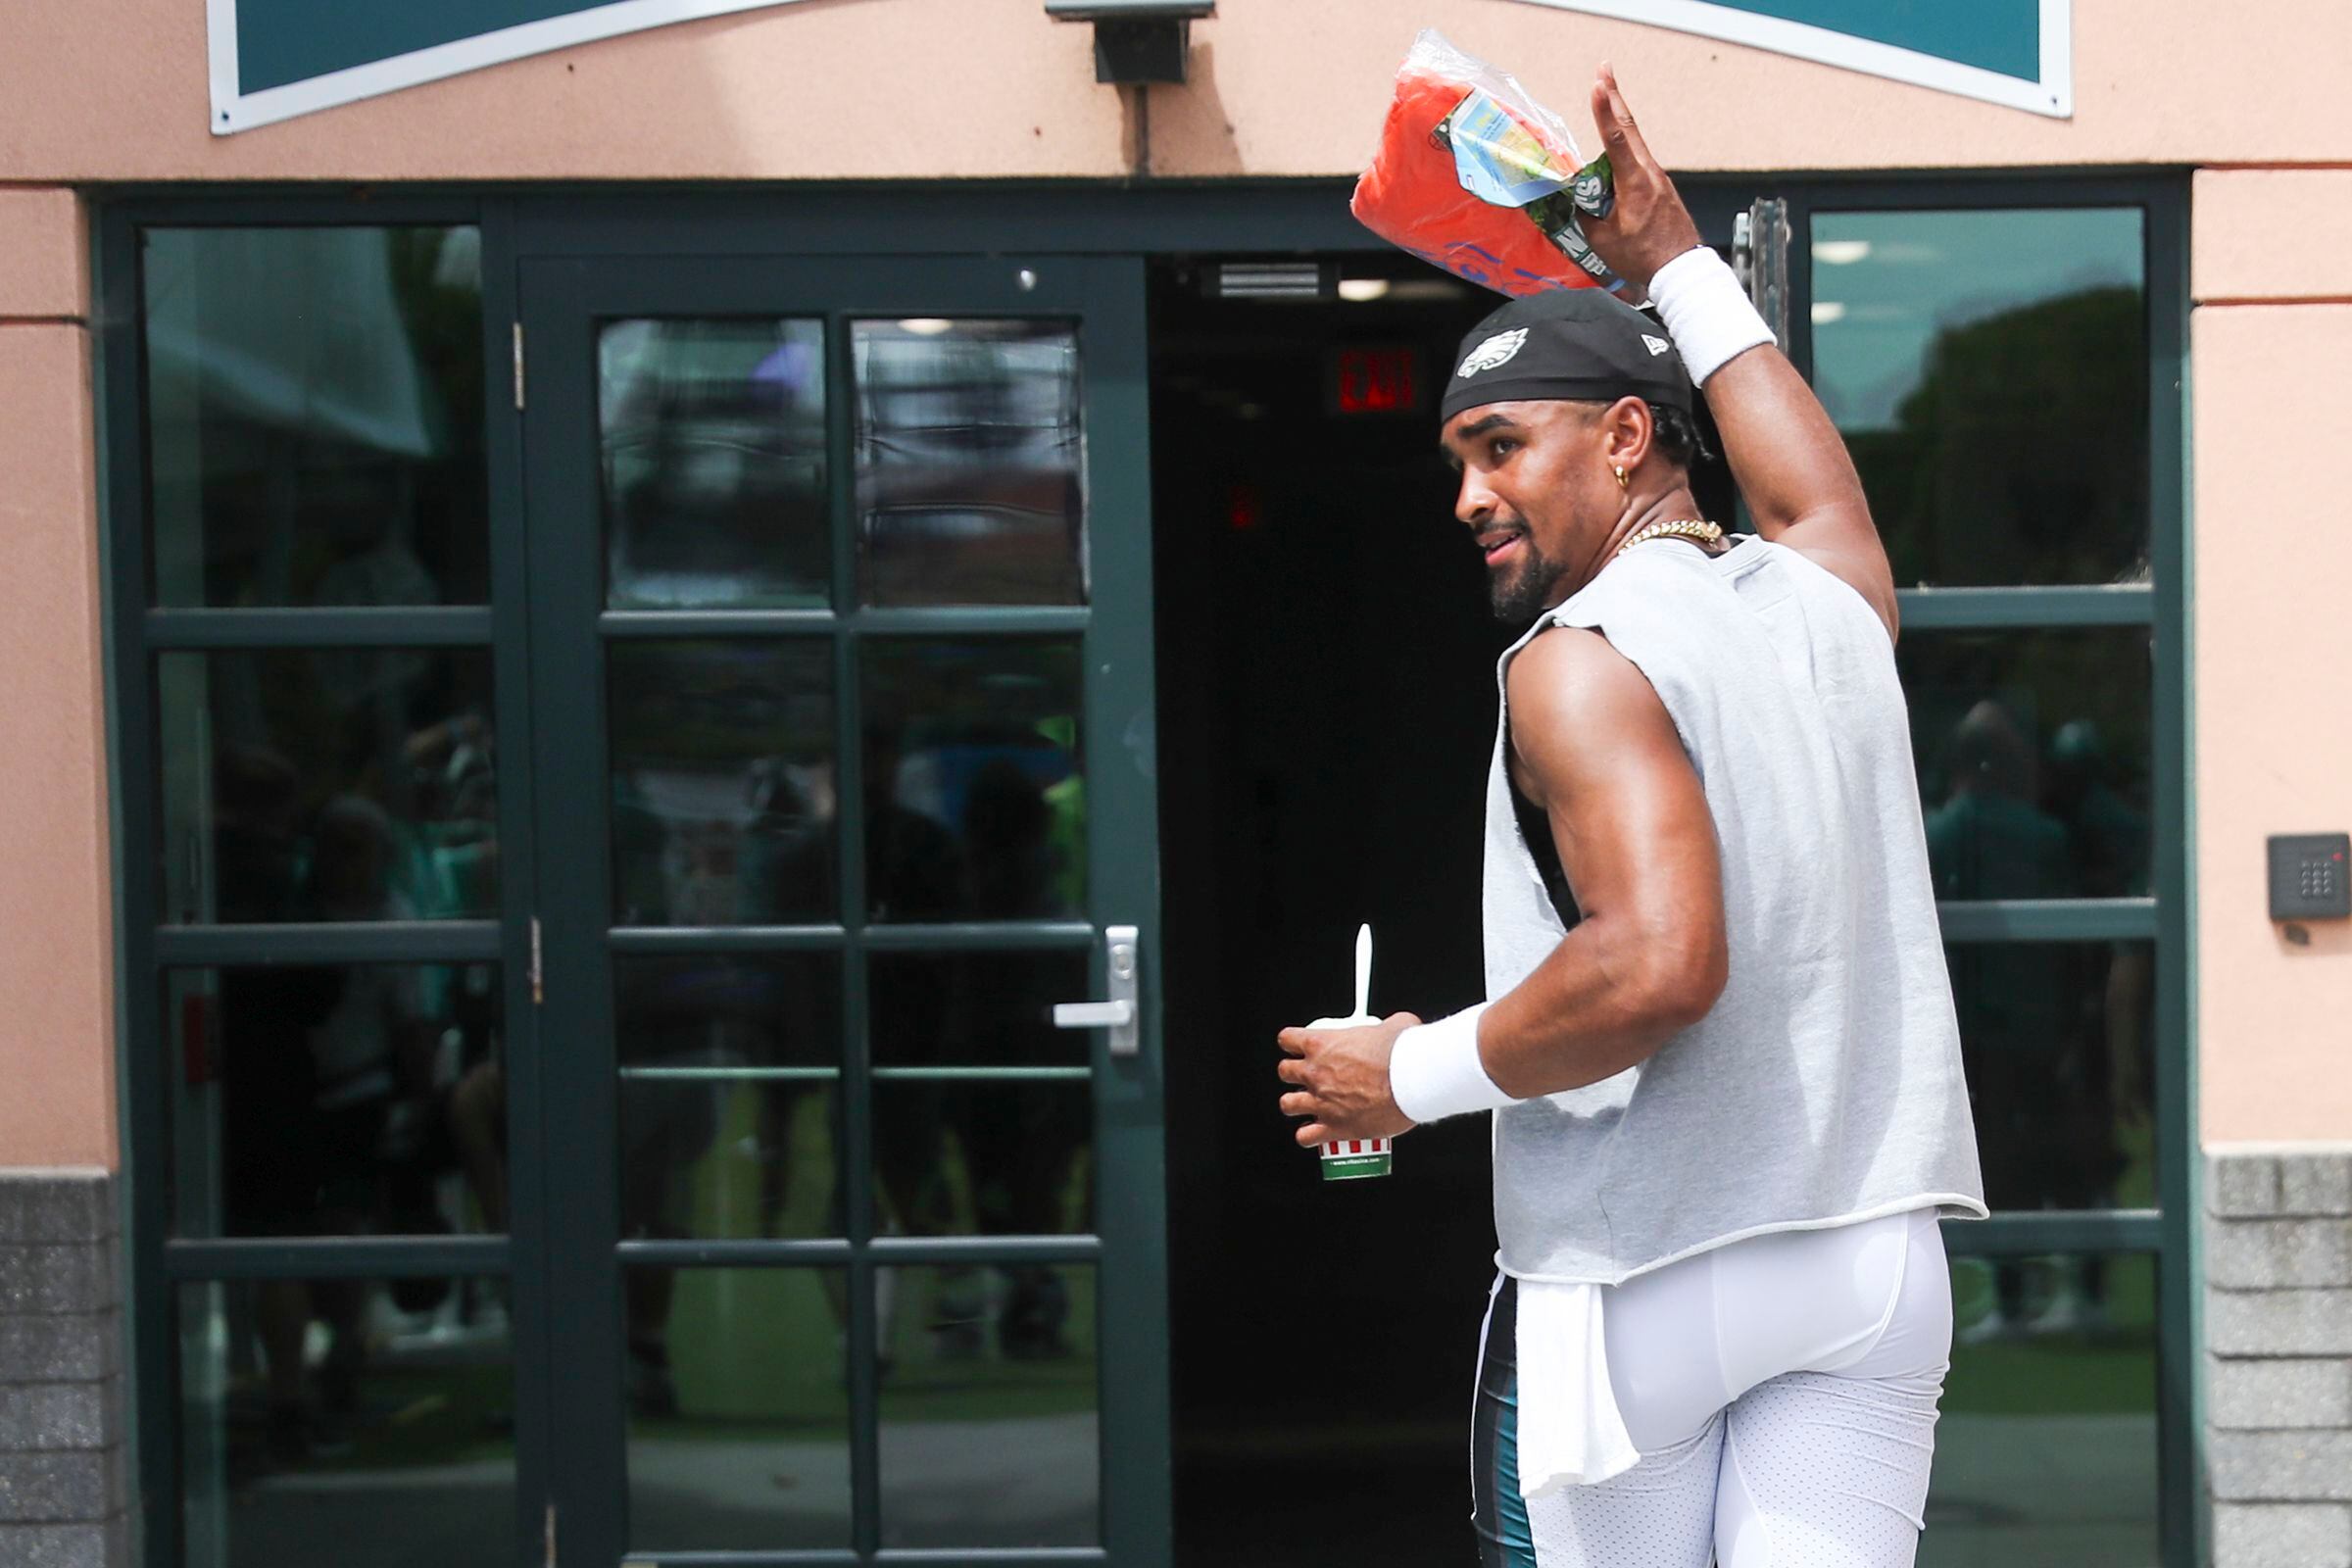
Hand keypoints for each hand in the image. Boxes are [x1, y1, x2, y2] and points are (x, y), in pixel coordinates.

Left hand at [1276, 1012, 1422, 1146]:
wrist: (1414, 1082)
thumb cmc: (1402, 1054)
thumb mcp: (1393, 1026)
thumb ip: (1385, 1025)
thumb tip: (1394, 1026)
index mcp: (1323, 1044)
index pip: (1287, 1039)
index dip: (1292, 1043)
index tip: (1298, 1047)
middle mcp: (1316, 1073)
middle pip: (1284, 1072)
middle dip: (1293, 1074)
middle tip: (1308, 1075)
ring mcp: (1322, 1102)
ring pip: (1288, 1104)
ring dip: (1295, 1103)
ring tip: (1308, 1104)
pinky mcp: (1335, 1128)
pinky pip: (1305, 1137)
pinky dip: (1308, 1135)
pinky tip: (1316, 1132)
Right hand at [1580, 64, 1704, 294]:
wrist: (1680, 270)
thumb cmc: (1641, 257)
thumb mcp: (1603, 240)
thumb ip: (1587, 215)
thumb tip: (1577, 200)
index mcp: (1635, 183)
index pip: (1616, 139)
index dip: (1604, 111)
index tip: (1598, 85)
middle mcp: (1649, 173)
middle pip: (1629, 128)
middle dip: (1614, 97)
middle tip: (1604, 70)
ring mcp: (1658, 178)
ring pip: (1633, 144)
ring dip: (1616, 121)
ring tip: (1605, 99)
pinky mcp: (1660, 188)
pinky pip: (1636, 163)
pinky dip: (1623, 151)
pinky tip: (1612, 158)